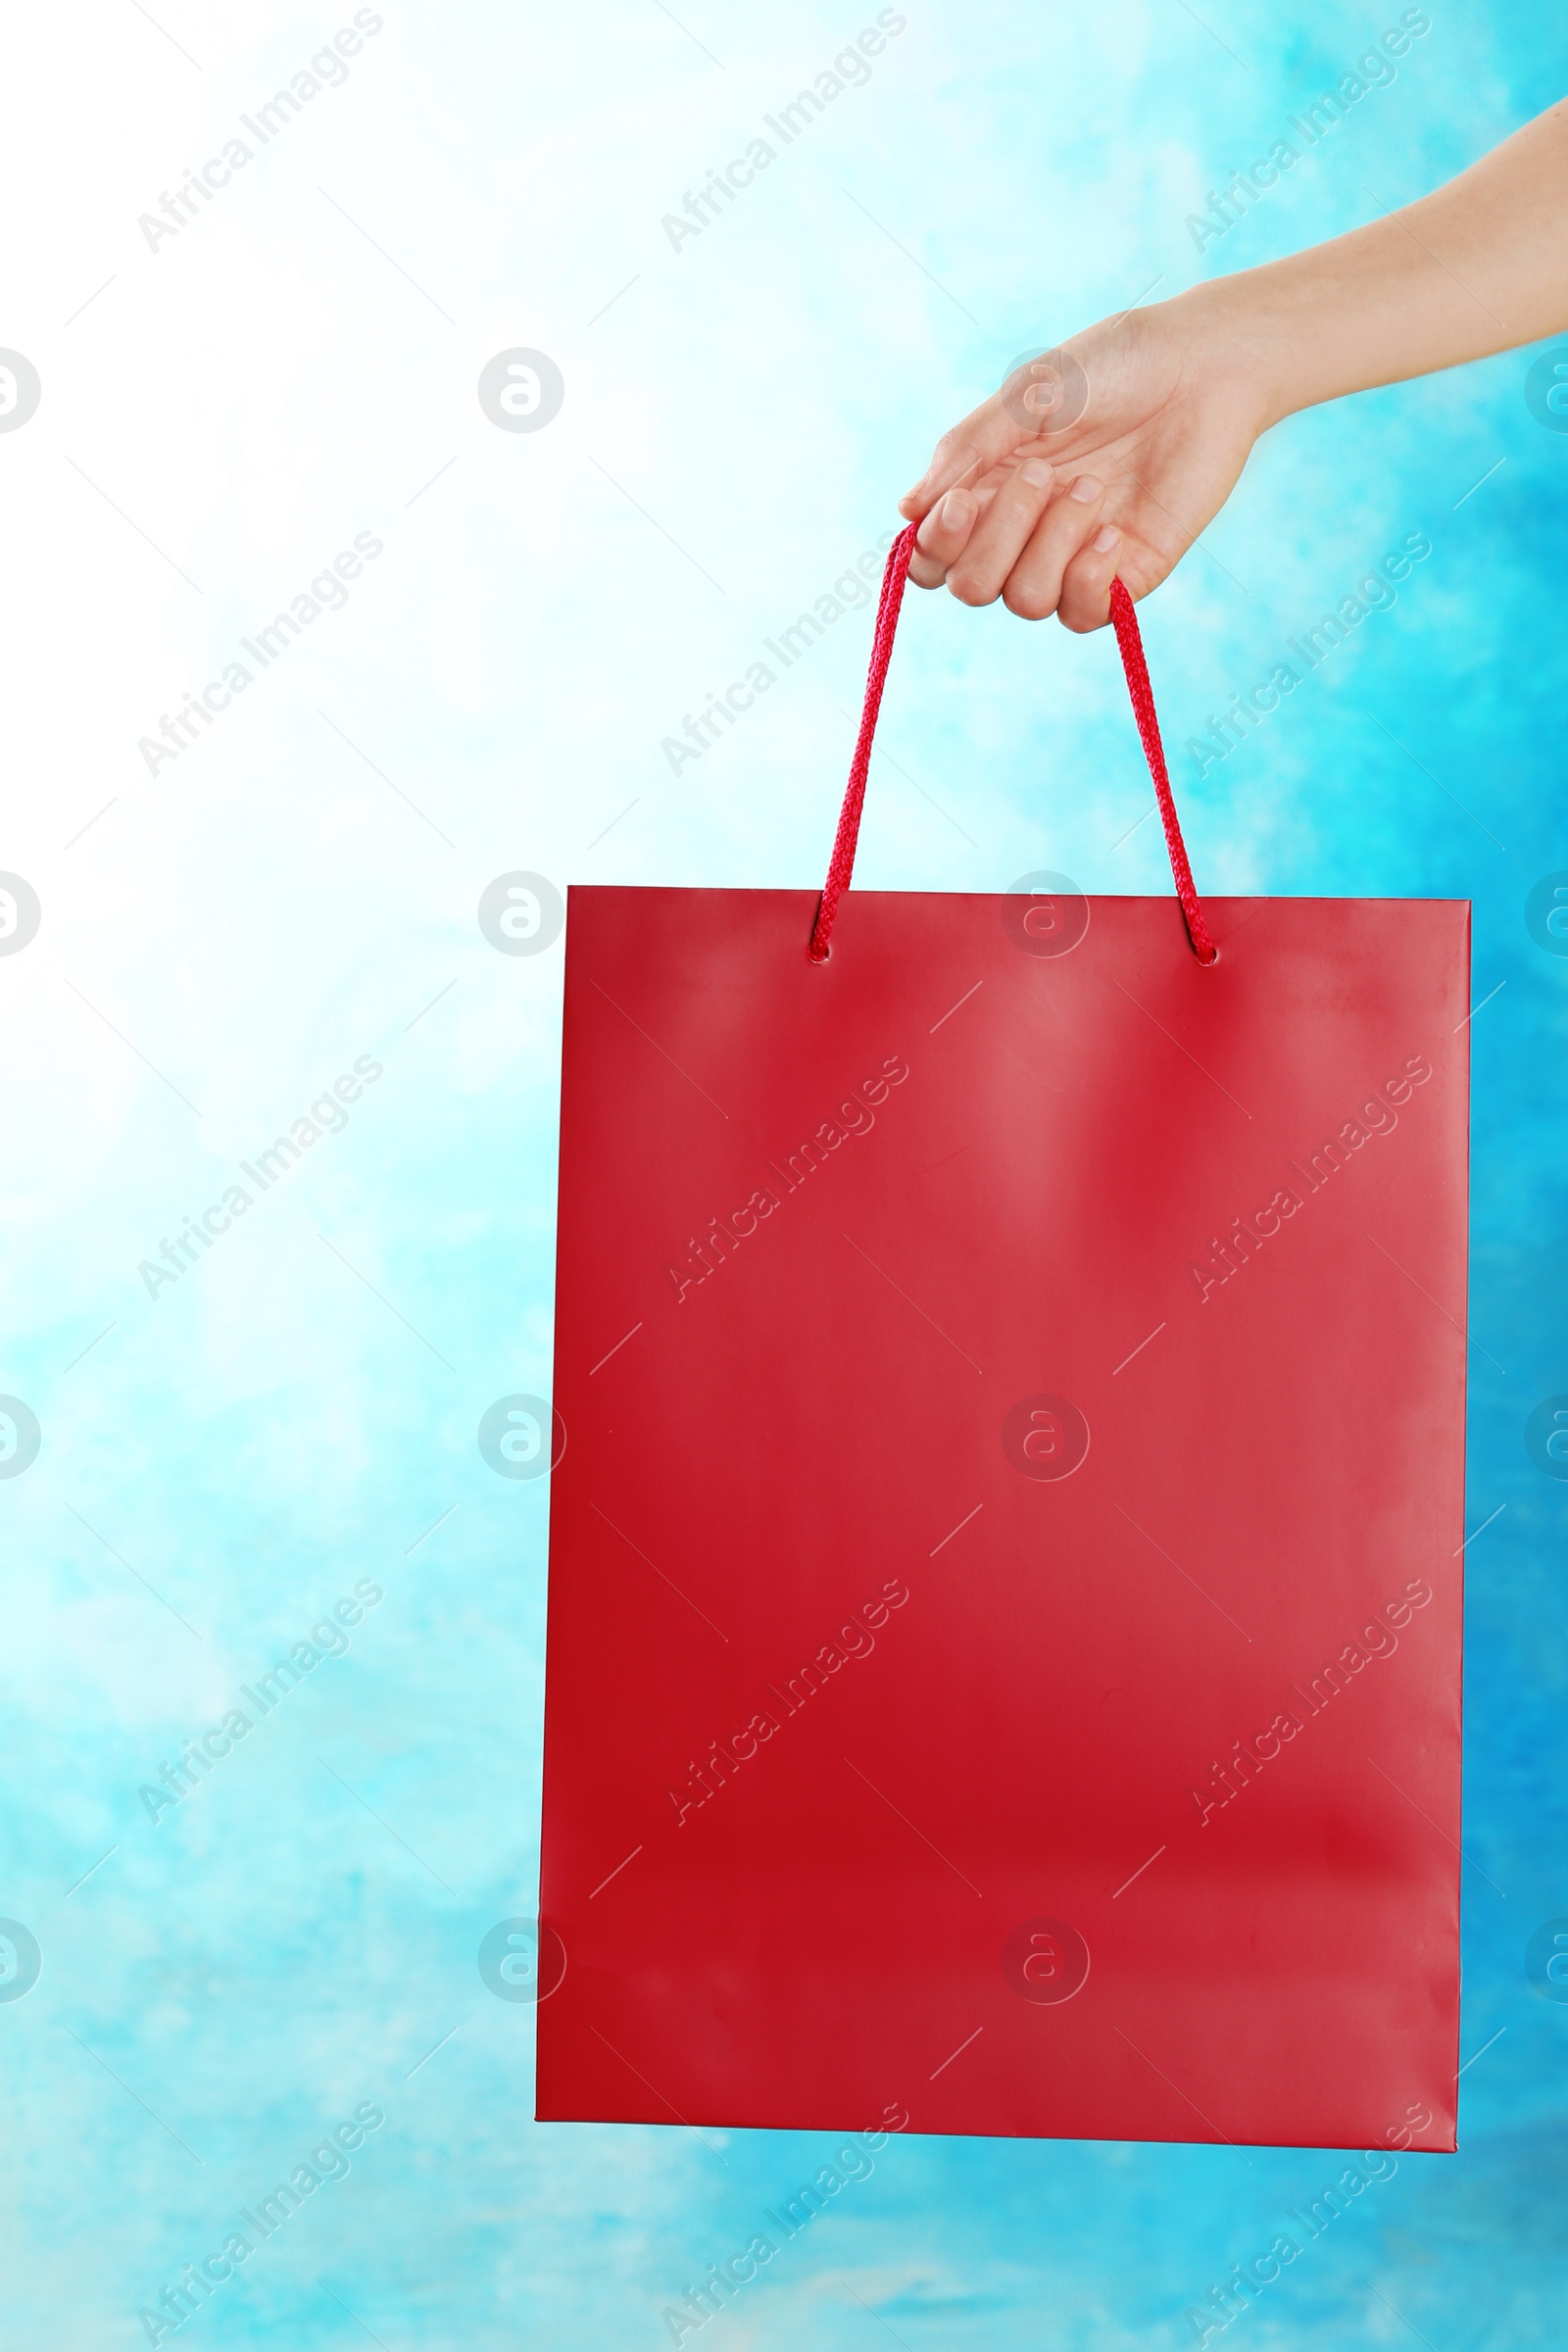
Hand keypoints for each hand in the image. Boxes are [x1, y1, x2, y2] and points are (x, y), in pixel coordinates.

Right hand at [897, 291, 1271, 630]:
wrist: (1205, 367)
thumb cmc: (1114, 366)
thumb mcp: (1028, 397)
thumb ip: (967, 450)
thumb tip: (907, 511)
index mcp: (988, 488)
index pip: (933, 556)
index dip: (936, 547)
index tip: (964, 501)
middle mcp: (1024, 532)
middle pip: (972, 588)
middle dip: (998, 538)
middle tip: (1043, 474)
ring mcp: (1072, 557)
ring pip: (1025, 602)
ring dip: (1052, 545)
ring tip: (1093, 488)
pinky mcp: (1124, 575)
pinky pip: (1080, 615)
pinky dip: (1088, 579)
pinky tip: (1112, 530)